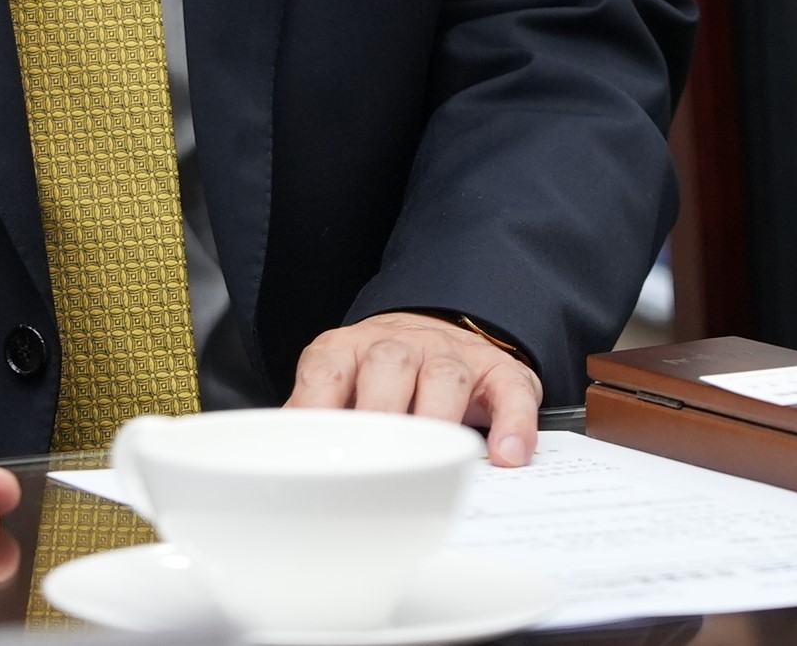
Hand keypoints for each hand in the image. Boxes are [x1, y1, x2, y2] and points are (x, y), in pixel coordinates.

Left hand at [285, 311, 541, 466]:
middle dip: (380, 413)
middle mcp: (400, 345)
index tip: (310, 449)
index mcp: (349, 349)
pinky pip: (510, 392)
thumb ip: (317, 421)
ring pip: (444, 376)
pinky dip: (512, 425)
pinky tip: (506, 456)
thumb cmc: (382, 377)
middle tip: (374, 462)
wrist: (440, 327)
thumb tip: (283, 470)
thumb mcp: (341, 387)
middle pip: (388, 365)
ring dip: (438, 419)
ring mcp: (452, 355)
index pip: (326, 369)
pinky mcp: (500, 373)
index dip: (316, 407)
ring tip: (436, 463)